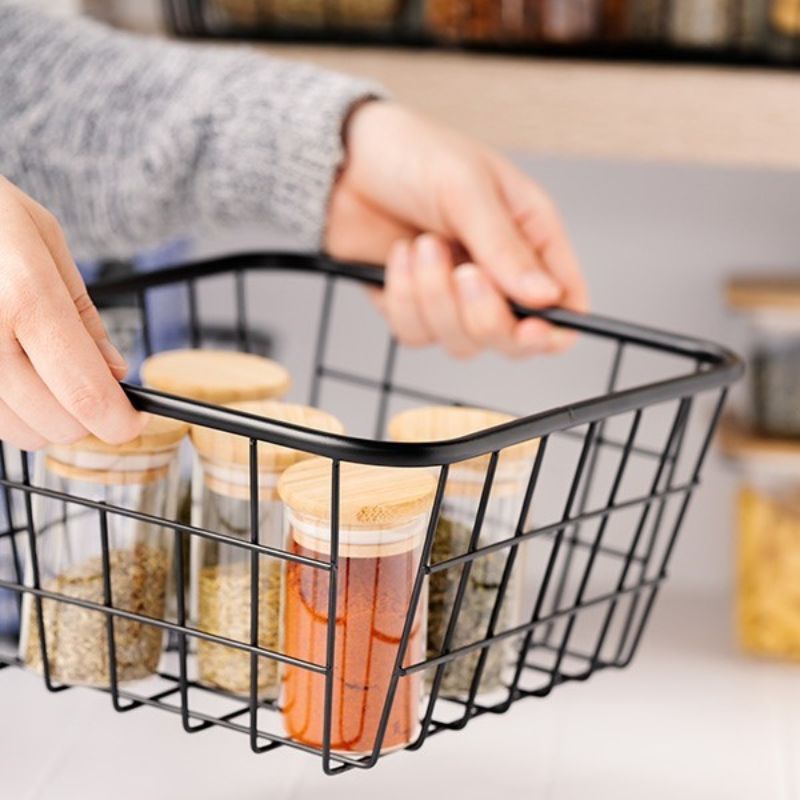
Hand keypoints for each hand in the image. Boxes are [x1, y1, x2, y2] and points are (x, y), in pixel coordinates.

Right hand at [0, 177, 143, 449]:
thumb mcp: (42, 239)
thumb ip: (81, 312)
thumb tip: (114, 371)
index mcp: (25, 295)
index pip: (84, 392)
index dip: (119, 420)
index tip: (132, 421)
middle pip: (55, 422)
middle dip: (88, 418)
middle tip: (92, 387)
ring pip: (19, 431)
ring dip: (47, 418)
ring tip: (49, 375)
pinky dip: (11, 410)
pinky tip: (13, 372)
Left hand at [326, 101, 587, 357]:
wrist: (343, 161)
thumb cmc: (412, 153)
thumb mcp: (466, 188)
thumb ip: (505, 247)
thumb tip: (547, 297)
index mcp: (530, 238)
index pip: (565, 304)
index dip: (553, 330)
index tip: (529, 328)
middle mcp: (498, 275)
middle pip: (513, 339)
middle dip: (485, 316)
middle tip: (463, 272)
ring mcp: (454, 297)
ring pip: (463, 343)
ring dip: (436, 298)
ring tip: (420, 245)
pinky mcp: (414, 308)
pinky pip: (416, 334)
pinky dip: (404, 300)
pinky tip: (399, 256)